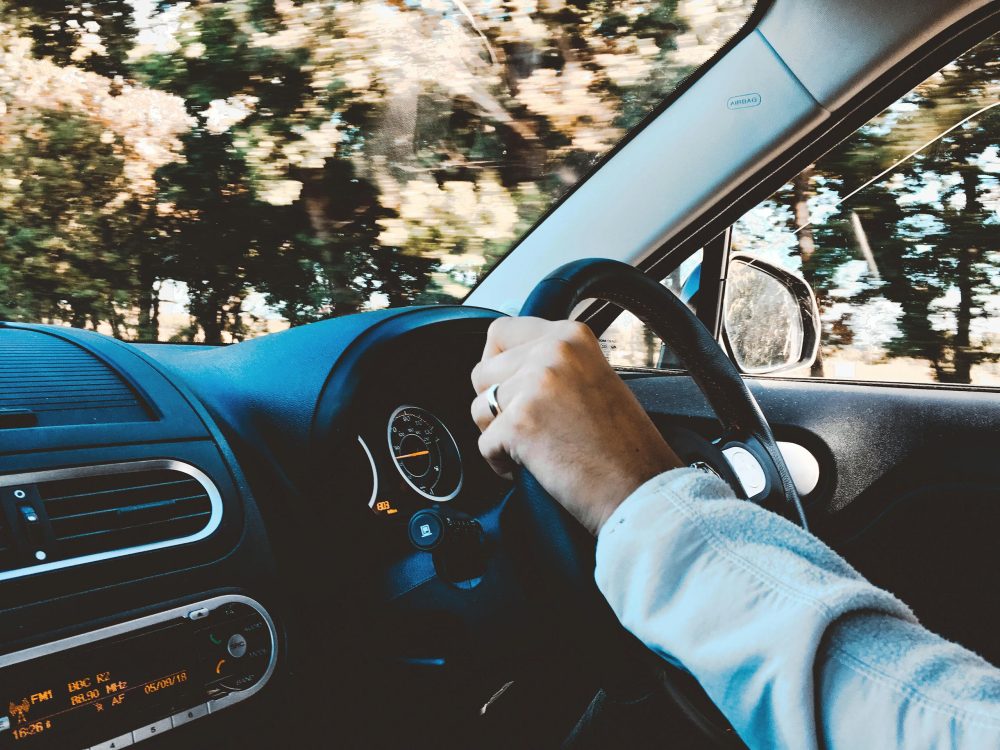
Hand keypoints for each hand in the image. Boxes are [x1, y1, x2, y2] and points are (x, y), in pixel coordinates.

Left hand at [471, 317, 681, 534]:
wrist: (640, 489)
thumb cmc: (624, 446)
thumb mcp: (593, 378)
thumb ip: (553, 363)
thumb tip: (506, 365)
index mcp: (571, 336)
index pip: (500, 331)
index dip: (496, 363)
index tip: (510, 387)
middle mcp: (552, 351)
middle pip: (482, 371)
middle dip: (495, 404)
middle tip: (528, 427)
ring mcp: (535, 385)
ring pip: (479, 407)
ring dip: (497, 434)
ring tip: (535, 448)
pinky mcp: (519, 423)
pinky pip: (484, 444)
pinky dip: (501, 463)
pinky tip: (535, 467)